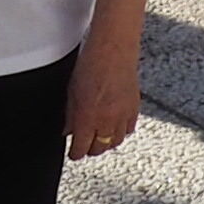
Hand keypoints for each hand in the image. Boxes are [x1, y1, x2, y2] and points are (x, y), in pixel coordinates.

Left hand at [63, 22, 139, 156]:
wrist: (113, 50)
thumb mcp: (72, 92)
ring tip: (99, 139)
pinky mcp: (134, 109)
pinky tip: (115, 128)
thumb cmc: (90, 65)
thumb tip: (68, 131)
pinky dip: (120, 132)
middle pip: (99, 148)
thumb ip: (71, 115)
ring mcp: (122, 116)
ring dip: (106, 143)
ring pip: (115, 142)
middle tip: (84, 146)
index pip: (81, 148)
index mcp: (87, 118)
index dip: (75, 154)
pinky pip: (128, 130)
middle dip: (90, 150)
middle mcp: (106, 121)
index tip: (73, 154)